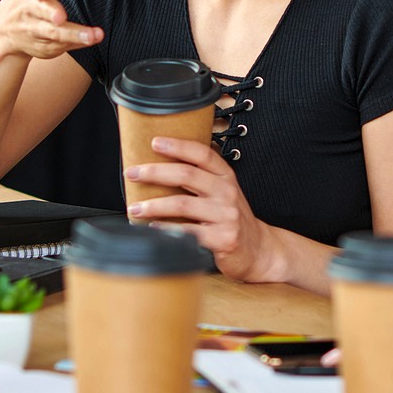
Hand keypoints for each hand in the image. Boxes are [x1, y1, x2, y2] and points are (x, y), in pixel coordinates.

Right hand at [0, 0, 102, 62]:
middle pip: (42, 13)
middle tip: (61, 18)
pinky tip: (91, 40)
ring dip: (73, 36)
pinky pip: (61, 47)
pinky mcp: (43, 47)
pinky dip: (76, 44)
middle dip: (51, 15)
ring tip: (94, 35)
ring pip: (54, 35)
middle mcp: (29, 9)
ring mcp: (35, 30)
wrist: (5, 28)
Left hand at [126, 136, 281, 282]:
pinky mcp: (223, 239)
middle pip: (186, 175)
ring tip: (135, 208)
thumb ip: (202, 180)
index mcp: (226, 177)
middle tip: (132, 173)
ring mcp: (226, 215)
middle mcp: (227, 193)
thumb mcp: (223, 193)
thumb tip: (162, 167)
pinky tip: (152, 229)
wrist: (259, 250)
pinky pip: (188, 232)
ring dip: (153, 205)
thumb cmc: (233, 220)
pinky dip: (166, 230)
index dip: (178, 146)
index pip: (202, 154)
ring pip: (182, 204)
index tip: (155, 142)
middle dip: (155, 172)